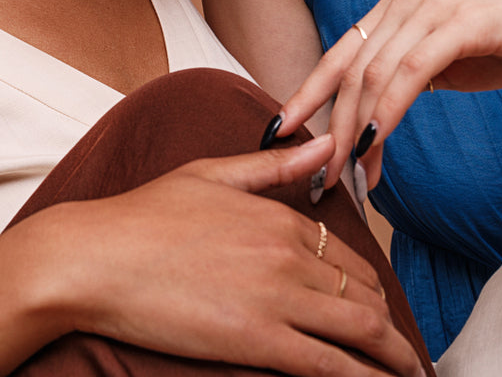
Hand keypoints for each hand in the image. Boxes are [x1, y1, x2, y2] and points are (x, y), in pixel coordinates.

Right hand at [46, 134, 424, 376]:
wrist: (92, 258)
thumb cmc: (140, 217)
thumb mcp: (210, 174)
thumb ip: (274, 166)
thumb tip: (326, 147)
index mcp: (278, 217)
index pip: (350, 257)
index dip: (373, 290)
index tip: (382, 312)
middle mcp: (287, 254)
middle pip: (365, 296)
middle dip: (391, 330)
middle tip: (402, 356)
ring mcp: (276, 298)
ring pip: (361, 331)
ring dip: (394, 358)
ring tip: (408, 376)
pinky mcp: (258, 340)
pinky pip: (330, 365)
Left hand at [279, 0, 501, 190]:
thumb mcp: (455, 59)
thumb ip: (414, 75)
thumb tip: (376, 116)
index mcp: (399, 4)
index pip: (339, 54)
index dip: (306, 95)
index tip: (279, 134)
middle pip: (349, 69)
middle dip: (329, 127)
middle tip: (320, 177)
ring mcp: (433, 4)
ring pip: (373, 74)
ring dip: (356, 130)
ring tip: (350, 176)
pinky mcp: (462, 20)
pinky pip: (411, 72)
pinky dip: (388, 112)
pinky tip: (376, 145)